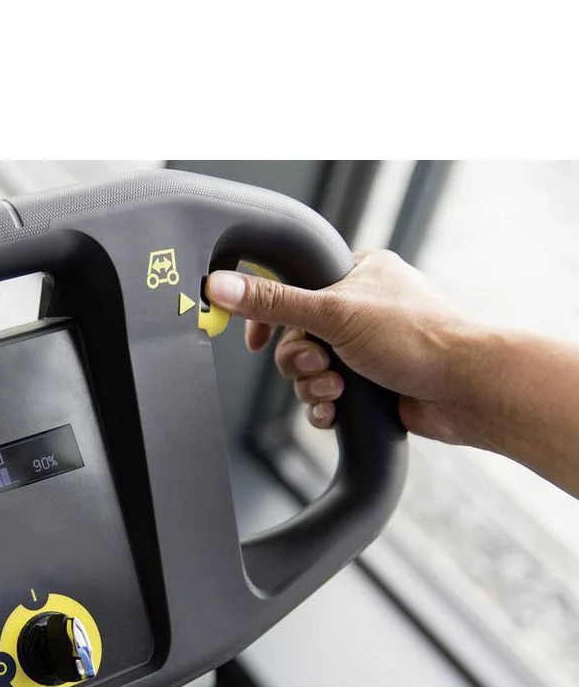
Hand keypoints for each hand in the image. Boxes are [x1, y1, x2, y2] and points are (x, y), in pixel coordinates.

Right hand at [204, 249, 481, 445]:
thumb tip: (219, 285)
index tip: (254, 338)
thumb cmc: (417, 339)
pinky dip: (324, 408)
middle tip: (321, 362)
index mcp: (356, 274)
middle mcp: (360, 310)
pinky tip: (336, 412)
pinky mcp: (368, 386)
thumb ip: (273, 301)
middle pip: (293, 336)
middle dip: (300, 359)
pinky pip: (324, 399)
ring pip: (307, 371)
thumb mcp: (333, 312)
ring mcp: (365, 350)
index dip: (268, 315)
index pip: (291, 286)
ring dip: (313, 386)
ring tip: (338, 389)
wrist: (467, 391)